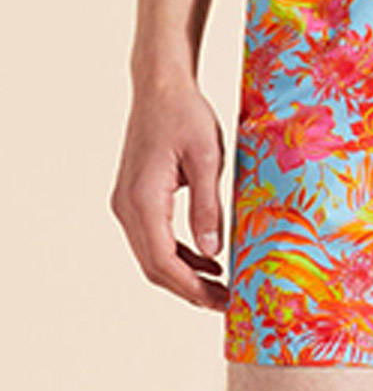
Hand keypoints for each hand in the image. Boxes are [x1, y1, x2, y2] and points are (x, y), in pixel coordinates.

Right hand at [110, 77, 228, 309]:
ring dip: (185, 275)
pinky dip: (179, 254)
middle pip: (154, 266)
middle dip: (190, 290)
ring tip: (222, 287)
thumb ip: (208, 207)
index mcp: (143, 199)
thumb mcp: (208, 159)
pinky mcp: (135, 198)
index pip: (163, 262)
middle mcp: (127, 206)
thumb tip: (213, 253)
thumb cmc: (186, 115)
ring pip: (152, 255)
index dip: (192, 289)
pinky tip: (209, 259)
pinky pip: (154, 238)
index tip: (223, 302)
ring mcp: (126, 203)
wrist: (160, 87)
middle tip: (227, 303)